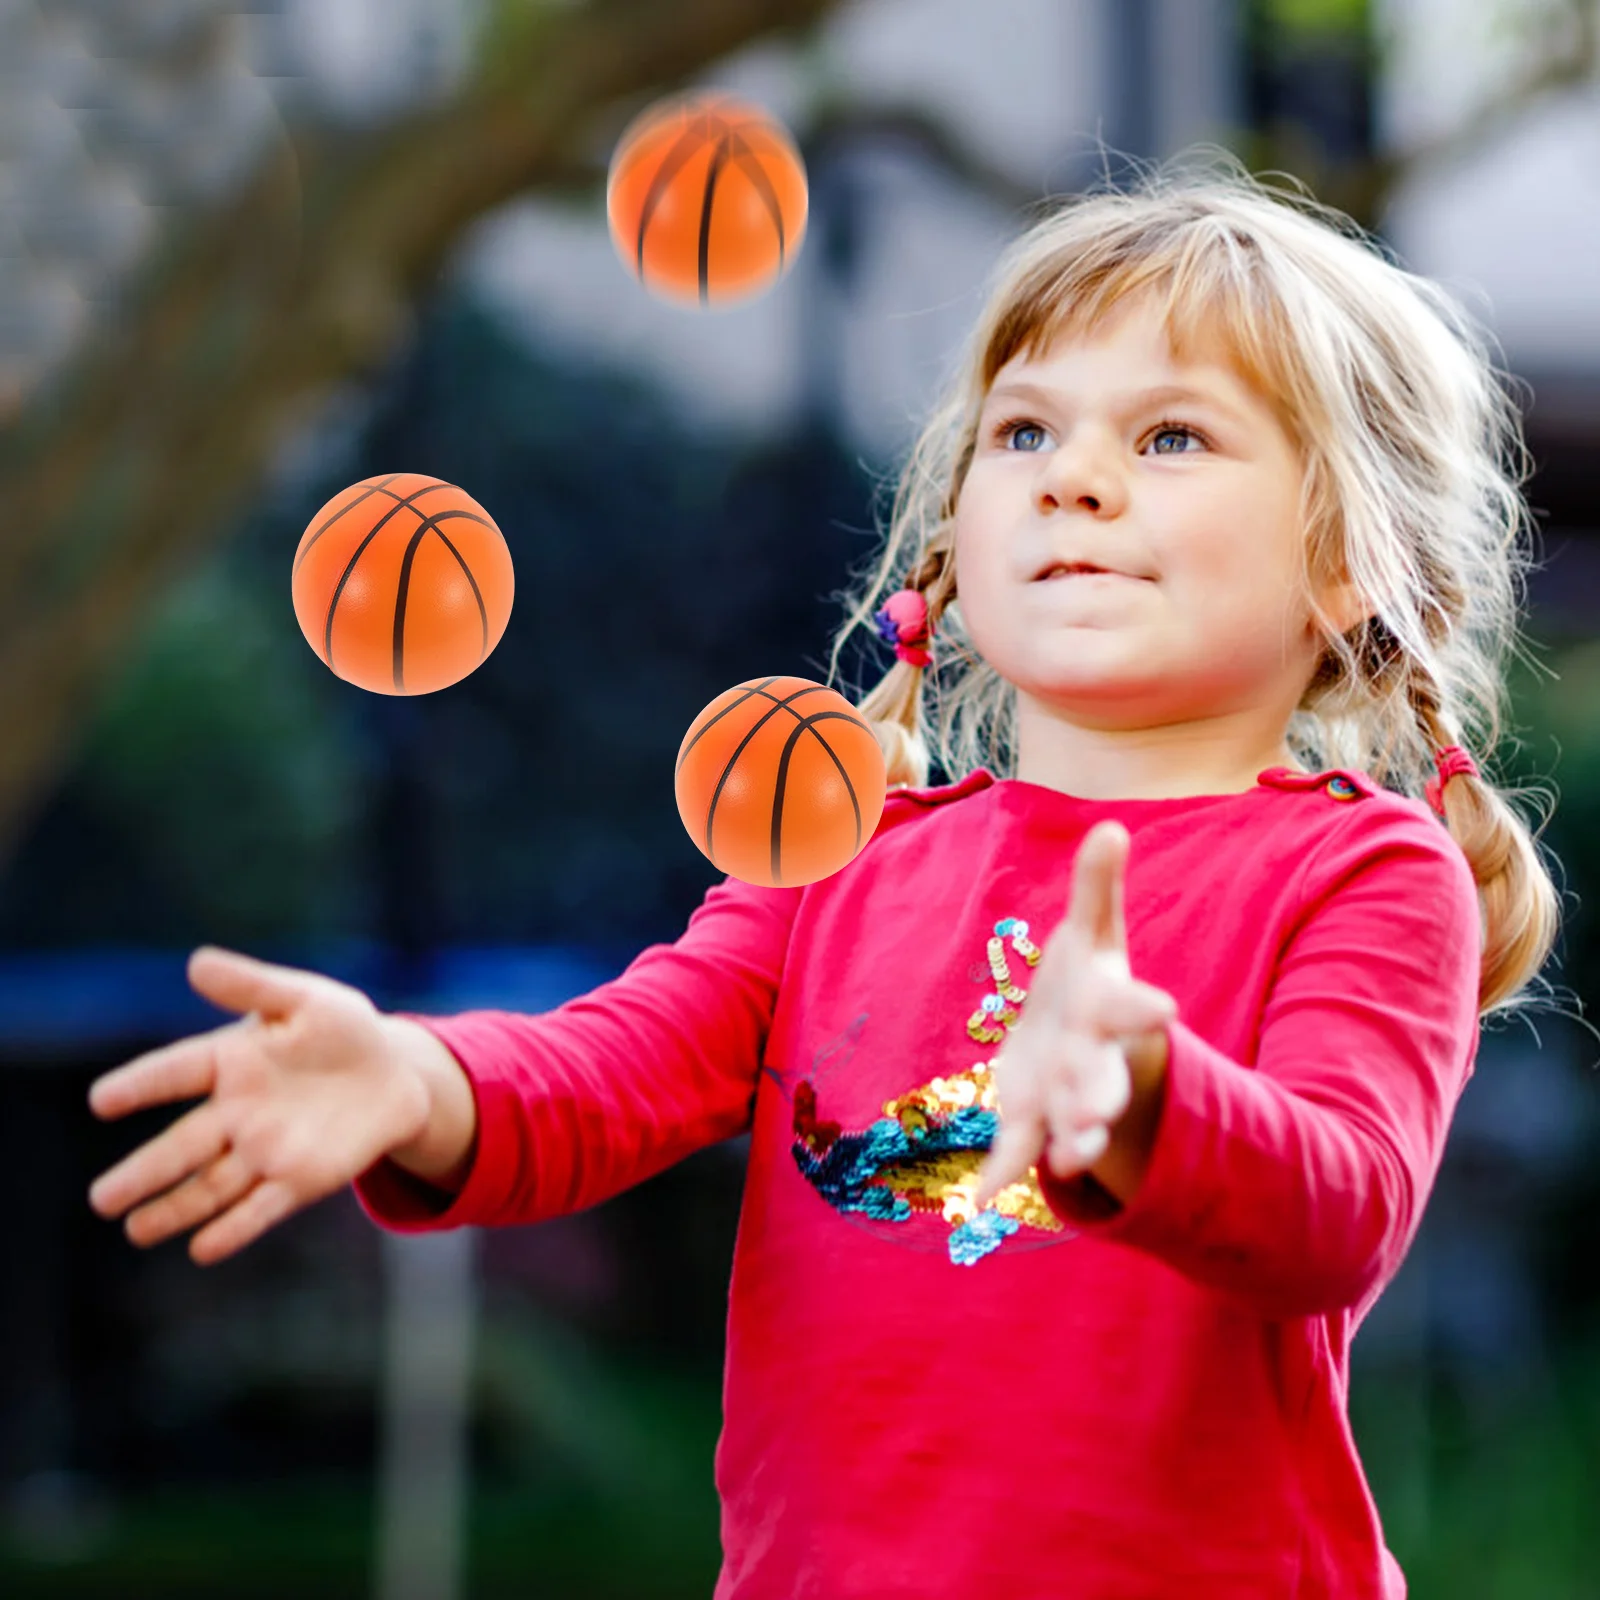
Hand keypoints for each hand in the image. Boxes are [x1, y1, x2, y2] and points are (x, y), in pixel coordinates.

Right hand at [87, 947, 429, 1264]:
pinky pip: (261, 1208)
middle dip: (144, 1173)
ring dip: (174, 1210)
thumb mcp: (306, 1000)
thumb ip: (253, 985)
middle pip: (183, 1146)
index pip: (177, 1072)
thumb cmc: (344, 1030)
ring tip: (134, 1230)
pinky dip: (234, 1229)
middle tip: (101, 1198)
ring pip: (211, 1186)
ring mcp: (265, 1151)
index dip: (140, 1085)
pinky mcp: (298, 1181)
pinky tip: (203, 1249)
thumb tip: (196, 962)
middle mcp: (237, 1113)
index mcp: (231, 1062)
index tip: (101, 1100)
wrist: (395, 1074)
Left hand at [973, 820, 1176, 1209]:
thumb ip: (1098, 889)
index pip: (1128, 1007)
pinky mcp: (1030, 1121)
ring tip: (1068, 1161)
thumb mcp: (1095, 937)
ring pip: (1070, 1127)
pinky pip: (1016, 1152)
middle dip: (1098, 1098)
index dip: (1141, 1007)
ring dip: (1070, 1143)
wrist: (1086, 1046)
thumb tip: (1111, 825)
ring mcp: (1062, 1098)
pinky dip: (999, 1177)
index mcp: (1107, 1010)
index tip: (1162, 1009)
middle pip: (1101, 1081)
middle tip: (1095, 1116)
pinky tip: (976, 1203)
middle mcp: (1092, 1061)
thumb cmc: (1089, 985)